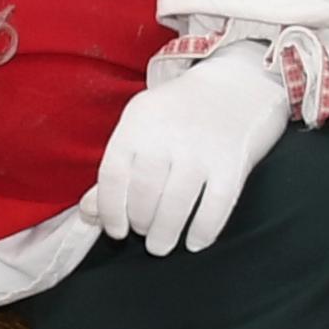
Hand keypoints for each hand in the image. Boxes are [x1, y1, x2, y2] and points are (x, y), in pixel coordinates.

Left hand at [86, 52, 290, 256]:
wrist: (239, 83)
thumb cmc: (181, 112)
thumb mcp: (142, 126)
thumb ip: (117, 168)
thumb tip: (89, 213)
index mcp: (138, 122)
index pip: (112, 175)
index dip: (110, 210)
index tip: (115, 230)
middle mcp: (167, 135)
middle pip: (143, 193)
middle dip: (139, 223)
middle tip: (143, 232)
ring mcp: (202, 149)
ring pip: (175, 204)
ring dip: (165, 233)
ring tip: (161, 245)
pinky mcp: (234, 162)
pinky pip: (215, 207)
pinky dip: (203, 231)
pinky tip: (195, 242)